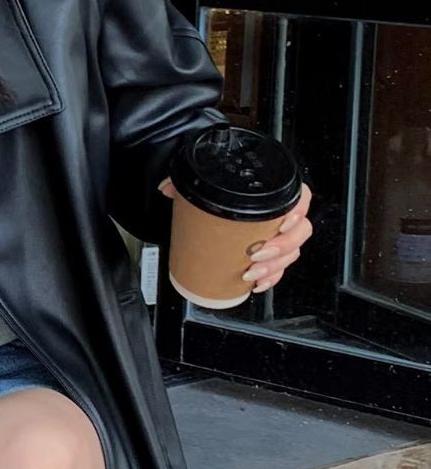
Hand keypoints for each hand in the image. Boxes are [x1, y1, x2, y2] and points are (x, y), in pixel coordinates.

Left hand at [160, 178, 314, 292]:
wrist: (212, 221)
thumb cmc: (219, 200)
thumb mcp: (204, 189)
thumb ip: (186, 184)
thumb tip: (167, 189)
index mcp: (273, 195)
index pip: (301, 199)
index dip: (298, 211)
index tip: (283, 222)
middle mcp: (282, 216)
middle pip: (300, 232)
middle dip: (281, 247)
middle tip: (257, 254)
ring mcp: (280, 238)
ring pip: (292, 253)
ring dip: (273, 267)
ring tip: (251, 273)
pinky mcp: (272, 257)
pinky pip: (281, 270)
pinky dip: (271, 278)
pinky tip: (257, 283)